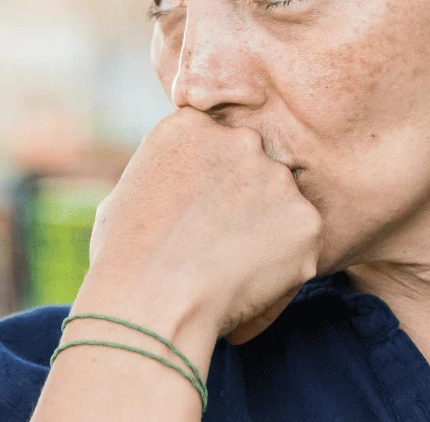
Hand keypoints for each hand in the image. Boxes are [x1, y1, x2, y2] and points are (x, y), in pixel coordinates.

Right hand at [83, 107, 322, 344]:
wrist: (152, 302)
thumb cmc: (123, 258)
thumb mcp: (125, 194)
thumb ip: (165, 178)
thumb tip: (179, 192)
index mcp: (190, 126)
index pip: (213, 144)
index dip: (207, 182)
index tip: (195, 214)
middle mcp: (239, 139)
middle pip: (250, 168)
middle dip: (241, 201)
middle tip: (215, 245)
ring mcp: (277, 177)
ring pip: (278, 205)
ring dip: (264, 232)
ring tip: (227, 272)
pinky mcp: (306, 219)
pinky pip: (300, 244)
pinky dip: (283, 269)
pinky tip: (246, 289)